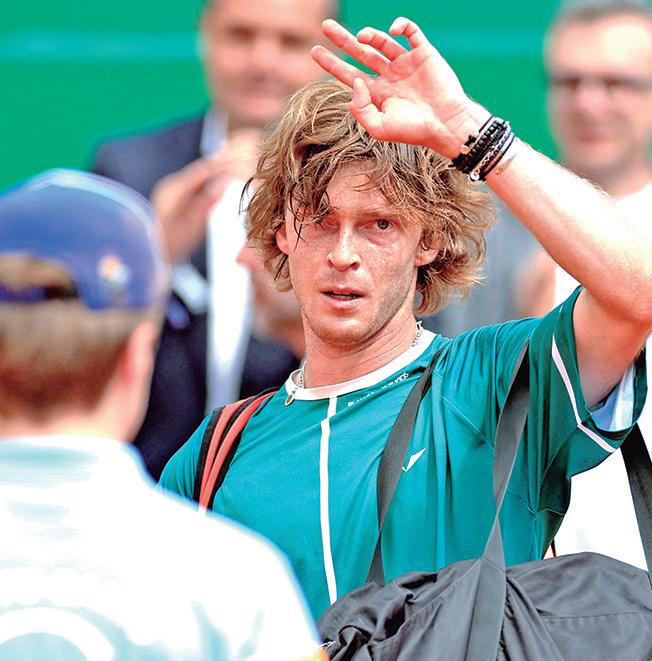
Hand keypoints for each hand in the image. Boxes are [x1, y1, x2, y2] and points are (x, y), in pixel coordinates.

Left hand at [151, 129, 260, 262]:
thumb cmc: (171, 244)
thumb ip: (205, 203)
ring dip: (220, 168)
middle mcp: (173, 185)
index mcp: (174, 191)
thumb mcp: (190, 227)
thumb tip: (223, 183)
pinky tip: (227, 177)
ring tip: (241, 161)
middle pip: (202, 169)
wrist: (152, 254)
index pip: (203, 171)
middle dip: (224, 162)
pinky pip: (199, 182)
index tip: (244, 160)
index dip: (224, 163)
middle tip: (247, 155)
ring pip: (201, 174)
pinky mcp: (178, 196)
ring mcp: (174, 190)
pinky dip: (213, 178)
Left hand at [310, 17, 489, 157]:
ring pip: (382, 42)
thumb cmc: (413, 131)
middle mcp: (390, 77)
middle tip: (326, 25)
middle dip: (343, 40)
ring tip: (362, 36)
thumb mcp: (378, 128)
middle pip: (360, 54)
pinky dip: (401, 26)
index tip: (315, 51)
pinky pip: (410, 32)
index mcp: (378, 94)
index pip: (349, 75)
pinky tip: (392, 30)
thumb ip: (359, 108)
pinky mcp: (424, 53)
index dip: (331, 63)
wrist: (446, 124)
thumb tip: (355, 80)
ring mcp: (406, 64)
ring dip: (370, 35)